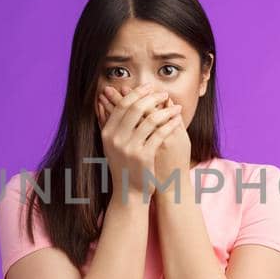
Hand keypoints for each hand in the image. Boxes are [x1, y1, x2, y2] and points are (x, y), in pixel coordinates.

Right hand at [96, 84, 183, 200]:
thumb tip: (103, 98)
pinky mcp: (143, 156)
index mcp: (107, 133)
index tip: (149, 87)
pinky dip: (170, 124)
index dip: (136, 93)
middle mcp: (116, 139)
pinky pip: (159, 134)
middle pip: (135, 108)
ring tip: (176, 107)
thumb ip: (109, 122)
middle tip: (163, 94)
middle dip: (152, 97)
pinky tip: (177, 120)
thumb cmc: (125, 164)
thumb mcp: (112, 144)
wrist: (129, 191)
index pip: (122, 105)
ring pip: (150, 120)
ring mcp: (129, 148)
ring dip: (166, 110)